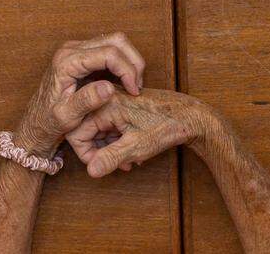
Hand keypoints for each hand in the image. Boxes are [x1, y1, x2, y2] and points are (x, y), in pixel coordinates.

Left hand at [14, 32, 145, 154]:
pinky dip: (122, 64)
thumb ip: (86, 101)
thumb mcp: (66, 116)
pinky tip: (123, 84)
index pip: (109, 53)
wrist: (36, 122)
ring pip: (116, 42)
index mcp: (67, 61)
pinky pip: (110, 50)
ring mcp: (78, 49)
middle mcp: (72, 49)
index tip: (135, 90)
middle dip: (133, 62)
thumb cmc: (49, 121)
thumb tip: (109, 88)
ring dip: (129, 62)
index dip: (127, 70)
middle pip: (116, 41)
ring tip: (133, 86)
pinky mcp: (83, 55)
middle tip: (138, 86)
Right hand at [66, 88, 214, 176]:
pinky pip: (114, 126)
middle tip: (118, 164)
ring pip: (102, 130)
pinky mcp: (128, 106)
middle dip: (100, 152)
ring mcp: (119, 102)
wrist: (192, 116)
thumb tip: (90, 171)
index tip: (100, 164)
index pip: (77, 131)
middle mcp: (110, 99)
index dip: (85, 153)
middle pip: (88, 130)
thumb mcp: (137, 147)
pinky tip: (135, 153)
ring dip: (111, 149)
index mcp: (107, 105)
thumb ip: (111, 158)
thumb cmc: (167, 127)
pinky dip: (120, 141)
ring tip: (129, 161)